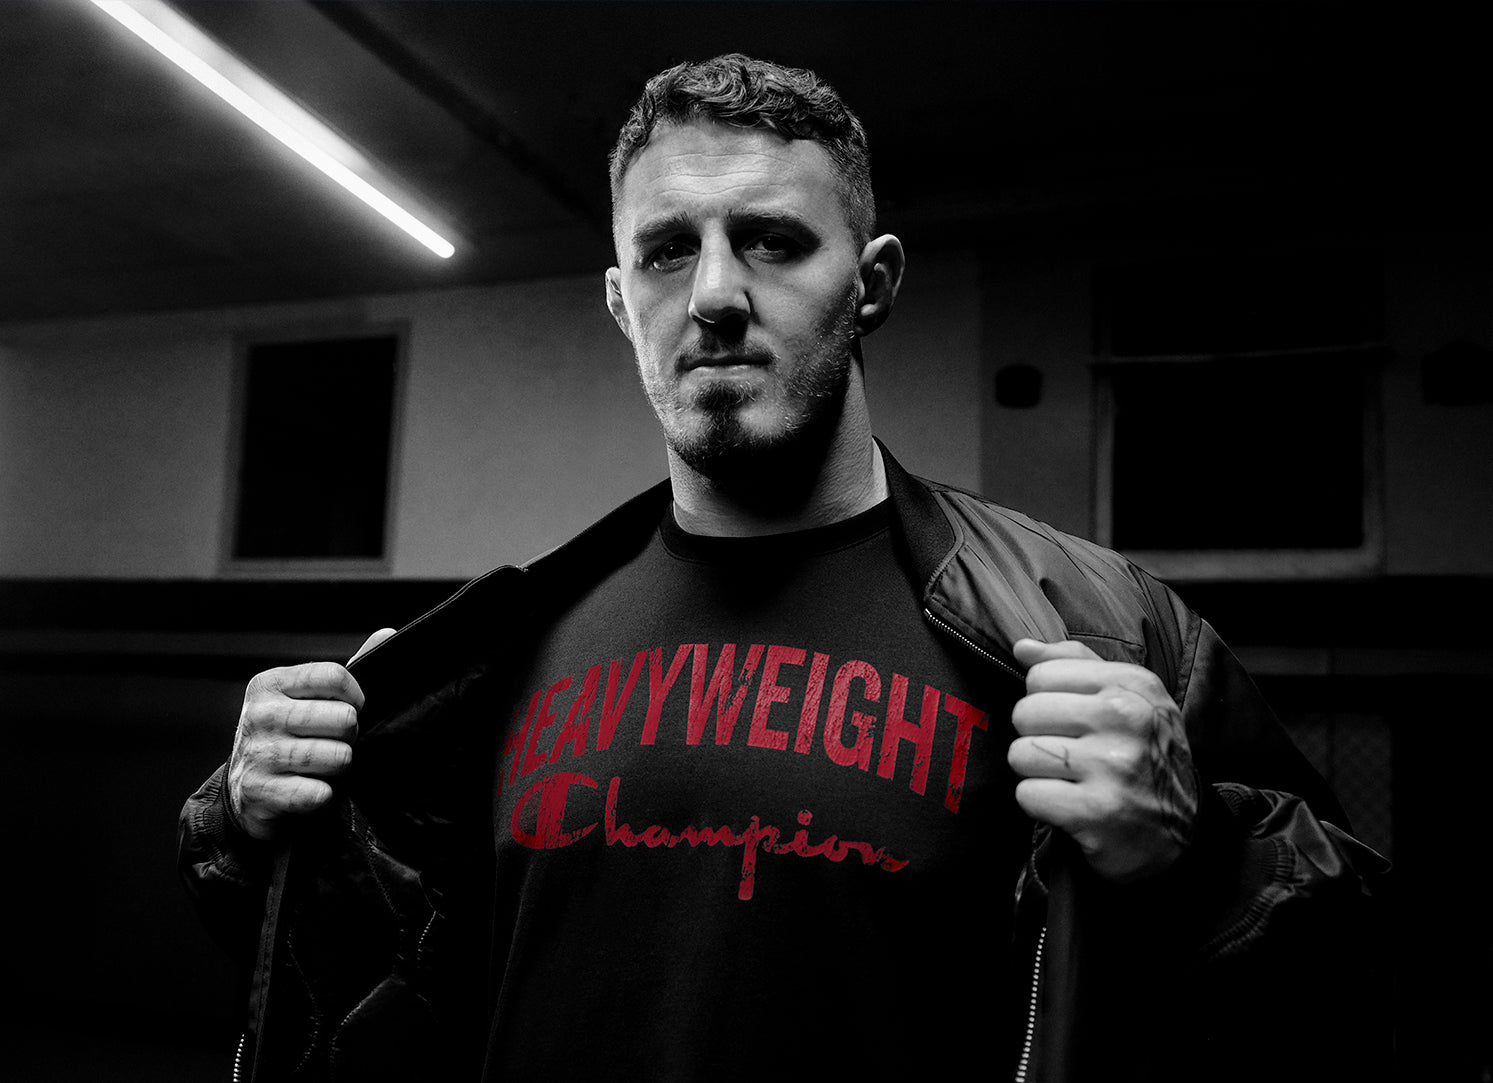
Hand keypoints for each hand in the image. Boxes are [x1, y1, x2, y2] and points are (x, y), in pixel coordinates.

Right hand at [225, 627, 395, 840]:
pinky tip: (310, 789)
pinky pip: (319, 793)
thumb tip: (388, 634)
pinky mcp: (259, 792)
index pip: (335, 676)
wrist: (247, 794)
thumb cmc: (288, 739)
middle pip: (343, 718)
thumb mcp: (307, 701)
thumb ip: (343, 674)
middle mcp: (259, 715)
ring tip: (322, 767)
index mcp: (270, 684)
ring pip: (338, 756)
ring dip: (339, 768)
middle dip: (349, 736)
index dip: (355, 697)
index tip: (350, 710)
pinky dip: (324, 796)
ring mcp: (257, 754)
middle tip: (333, 744)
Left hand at [1007, 638, 1198, 882]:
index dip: (1044, 701)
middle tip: (1067, 756)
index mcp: (1133, 686)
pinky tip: (1068, 806)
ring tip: (1068, 780)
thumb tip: (1022, 647)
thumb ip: (1074, 665)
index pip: (1042, 675)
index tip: (1070, 722)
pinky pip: (1027, 794)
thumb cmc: (1144, 759)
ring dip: (1036, 774)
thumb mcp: (1128, 700)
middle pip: (1025, 713)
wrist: (1181, 835)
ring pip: (1021, 754)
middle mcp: (1127, 718)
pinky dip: (1039, 804)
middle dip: (1035, 738)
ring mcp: (1113, 765)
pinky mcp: (1097, 811)